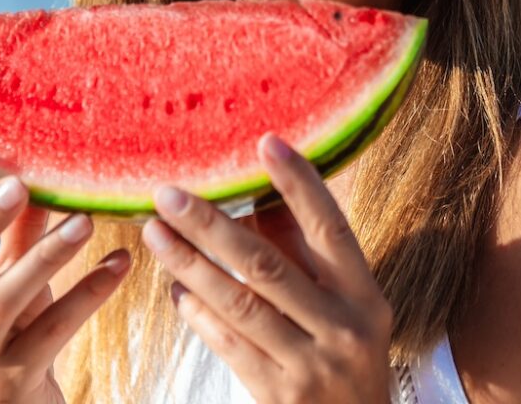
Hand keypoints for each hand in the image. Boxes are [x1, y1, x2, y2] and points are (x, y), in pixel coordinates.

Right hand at [0, 140, 131, 403]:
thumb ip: (15, 225)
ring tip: (86, 221)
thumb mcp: (3, 273)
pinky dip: (87, 295)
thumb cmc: (5, 329)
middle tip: (18, 183)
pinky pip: (53, 332)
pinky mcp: (15, 377)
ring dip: (45, 257)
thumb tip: (38, 160)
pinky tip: (119, 263)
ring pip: (1, 302)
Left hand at [141, 133, 392, 403]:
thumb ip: (307, 255)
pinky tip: (175, 288)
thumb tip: (258, 193)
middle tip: (168, 193)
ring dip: (190, 264)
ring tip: (155, 232)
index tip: (265, 142)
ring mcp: (309, 364)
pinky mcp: (278, 394)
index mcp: (365, 294)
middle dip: (211, 225)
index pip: (330, 228)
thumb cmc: (346, 353)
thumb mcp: (346, 304)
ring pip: (238, 304)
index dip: (299, 184)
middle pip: (266, 265)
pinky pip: (228, 343)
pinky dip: (197, 312)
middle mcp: (342, 327)